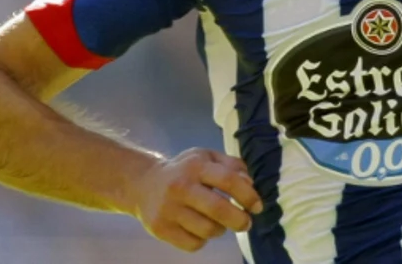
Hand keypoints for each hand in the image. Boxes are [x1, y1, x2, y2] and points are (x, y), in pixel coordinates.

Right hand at [128, 147, 262, 252]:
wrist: (143, 184)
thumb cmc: (184, 171)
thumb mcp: (206, 158)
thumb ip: (231, 165)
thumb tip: (249, 183)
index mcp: (195, 166)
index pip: (228, 180)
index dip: (248, 195)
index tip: (257, 206)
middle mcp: (181, 186)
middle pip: (219, 209)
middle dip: (240, 220)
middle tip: (246, 223)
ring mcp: (169, 209)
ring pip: (208, 229)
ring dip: (221, 229)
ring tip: (219, 223)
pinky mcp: (161, 229)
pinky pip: (194, 243)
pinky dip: (203, 239)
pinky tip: (200, 229)